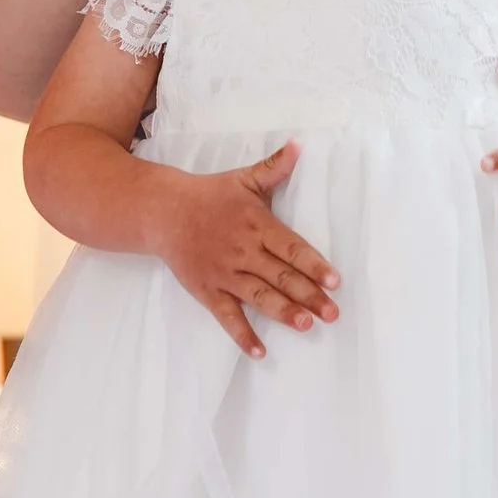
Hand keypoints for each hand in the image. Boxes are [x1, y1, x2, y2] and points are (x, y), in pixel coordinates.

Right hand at [153, 142, 338, 356]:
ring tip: (306, 326)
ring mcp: (224, 274)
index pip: (292, 248)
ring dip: (283, 312)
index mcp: (256, 225)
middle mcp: (243, 251)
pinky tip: (259, 352)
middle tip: (332, 313)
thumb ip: (275, 167)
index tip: (335, 281)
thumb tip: (300, 145)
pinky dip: (242, 335)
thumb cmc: (210, 195)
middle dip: (308, 295)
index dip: (314, 265)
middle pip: (281, 277)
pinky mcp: (207, 290)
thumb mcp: (244, 178)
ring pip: (259, 297)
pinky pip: (227, 317)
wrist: (162, 211)